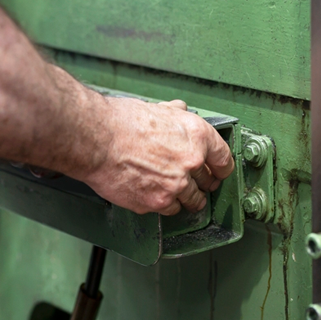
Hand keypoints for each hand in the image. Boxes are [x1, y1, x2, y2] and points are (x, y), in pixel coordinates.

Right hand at [78, 97, 234, 215]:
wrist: (96, 140)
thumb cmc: (120, 122)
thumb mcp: (156, 109)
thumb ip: (174, 115)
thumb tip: (179, 111)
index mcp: (197, 136)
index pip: (224, 159)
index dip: (222, 167)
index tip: (219, 171)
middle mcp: (191, 162)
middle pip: (209, 182)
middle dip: (203, 183)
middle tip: (197, 183)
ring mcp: (175, 186)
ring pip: (192, 201)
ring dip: (187, 198)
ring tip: (176, 192)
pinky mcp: (156, 203)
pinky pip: (169, 210)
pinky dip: (164, 205)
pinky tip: (155, 195)